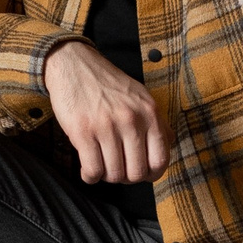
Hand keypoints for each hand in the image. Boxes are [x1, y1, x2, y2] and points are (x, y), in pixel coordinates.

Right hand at [42, 39, 167, 185]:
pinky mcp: (83, 132)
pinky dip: (91, 176)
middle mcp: (131, 120)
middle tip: (119, 169)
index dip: (151, 174)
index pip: (160, 160)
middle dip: (127, 177)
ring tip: (102, 166)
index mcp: (150, 113)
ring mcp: (106, 126)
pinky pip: (93, 170)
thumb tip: (169, 144)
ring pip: (114, 174)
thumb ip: (157, 121)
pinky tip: (89, 170)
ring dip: (107, 176)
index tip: (141, 172)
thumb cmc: (108, 84)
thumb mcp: (141, 96)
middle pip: (136, 173)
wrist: (74, 65)